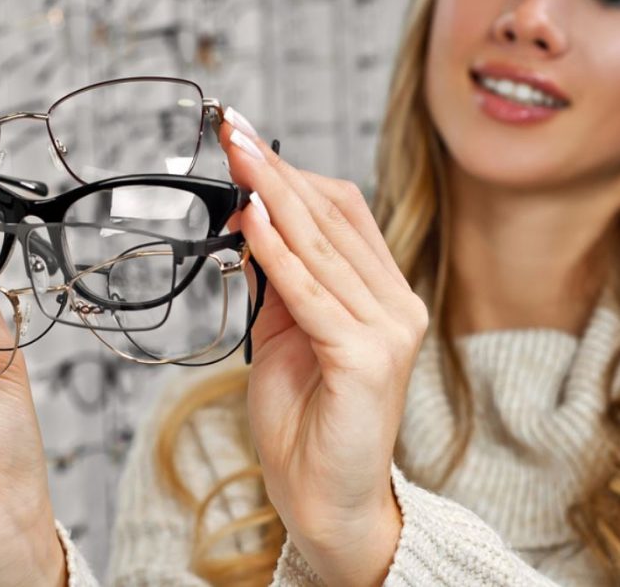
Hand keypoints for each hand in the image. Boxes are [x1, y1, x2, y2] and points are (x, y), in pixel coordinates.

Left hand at [219, 120, 428, 586]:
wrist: (327, 499)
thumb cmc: (305, 417)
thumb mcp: (285, 333)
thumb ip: (277, 279)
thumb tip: (247, 220)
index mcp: (382, 295)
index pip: (341, 213)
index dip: (292, 173)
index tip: (245, 141)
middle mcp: (396, 305)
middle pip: (332, 218)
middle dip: (275, 169)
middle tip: (232, 129)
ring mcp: (389, 331)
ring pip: (322, 246)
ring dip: (272, 194)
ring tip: (235, 153)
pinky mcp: (368, 359)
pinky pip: (311, 293)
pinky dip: (278, 253)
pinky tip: (250, 215)